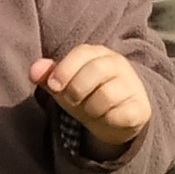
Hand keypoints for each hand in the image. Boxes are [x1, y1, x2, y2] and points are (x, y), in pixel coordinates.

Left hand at [33, 44, 151, 149]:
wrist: (116, 118)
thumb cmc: (86, 95)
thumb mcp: (65, 85)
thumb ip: (48, 76)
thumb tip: (33, 71)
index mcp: (97, 53)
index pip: (82, 53)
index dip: (65, 70)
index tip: (54, 86)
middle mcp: (118, 64)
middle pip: (95, 72)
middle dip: (76, 91)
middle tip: (73, 101)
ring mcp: (132, 85)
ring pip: (106, 96)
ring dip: (91, 109)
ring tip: (92, 110)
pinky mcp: (140, 108)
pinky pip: (120, 115)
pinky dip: (108, 120)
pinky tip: (107, 118)